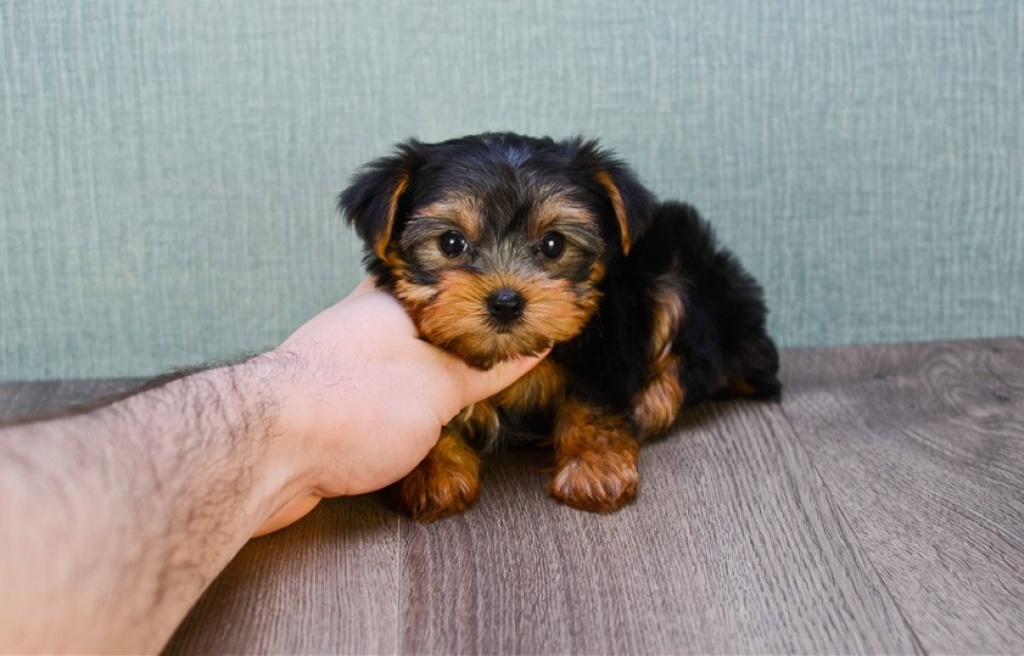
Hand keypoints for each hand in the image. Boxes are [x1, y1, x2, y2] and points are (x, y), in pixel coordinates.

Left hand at [253, 279, 546, 534]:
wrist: (264, 454)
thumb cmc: (353, 402)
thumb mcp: (439, 384)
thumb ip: (486, 368)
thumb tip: (535, 346)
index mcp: (391, 297)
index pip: (452, 279)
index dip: (489, 295)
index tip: (522, 317)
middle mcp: (362, 322)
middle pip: (429, 320)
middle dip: (465, 341)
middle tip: (505, 360)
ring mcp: (340, 362)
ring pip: (402, 360)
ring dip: (434, 380)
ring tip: (473, 403)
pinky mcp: (325, 405)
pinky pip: (380, 395)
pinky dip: (407, 409)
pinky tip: (424, 430)